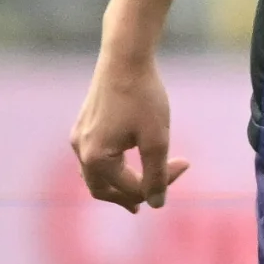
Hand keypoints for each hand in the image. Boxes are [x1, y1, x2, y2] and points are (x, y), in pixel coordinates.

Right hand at [73, 50, 188, 211]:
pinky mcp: (82, 124)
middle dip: (127, 197)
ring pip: (94, 174)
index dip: (161, 183)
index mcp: (96, 158)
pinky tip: (122, 164)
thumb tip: (156, 205)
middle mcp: (80, 150)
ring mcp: (78, 136)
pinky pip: (92, 156)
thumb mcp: (157, 140)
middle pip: (102, 189)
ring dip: (116, 183)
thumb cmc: (143, 98)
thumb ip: (157, 175)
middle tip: (145, 204)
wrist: (125, 58)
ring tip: (134, 190)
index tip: (185, 163)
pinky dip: (110, 166)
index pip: (131, 187)